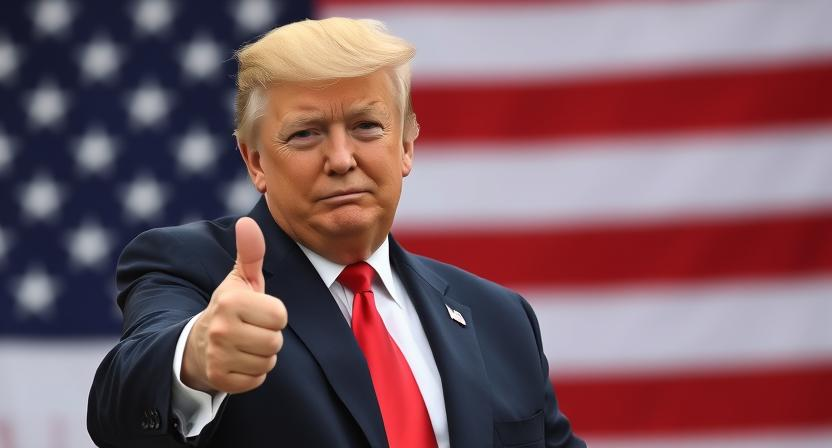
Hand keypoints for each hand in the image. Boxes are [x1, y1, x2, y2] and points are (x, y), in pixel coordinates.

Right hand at [181, 217, 287, 393]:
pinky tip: (238, 361)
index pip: (280, 315)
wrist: (195, 345)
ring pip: (268, 361)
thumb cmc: (229, 308)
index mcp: (231, 301)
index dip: (274, 315)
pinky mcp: (219, 379)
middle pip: (276, 341)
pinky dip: (253, 374)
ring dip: (262, 356)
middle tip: (250, 330)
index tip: (256, 312)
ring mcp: (218, 355)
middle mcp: (221, 328)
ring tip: (245, 345)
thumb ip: (250, 253)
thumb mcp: (240, 280)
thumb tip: (247, 222)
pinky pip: (257, 380)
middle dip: (269, 336)